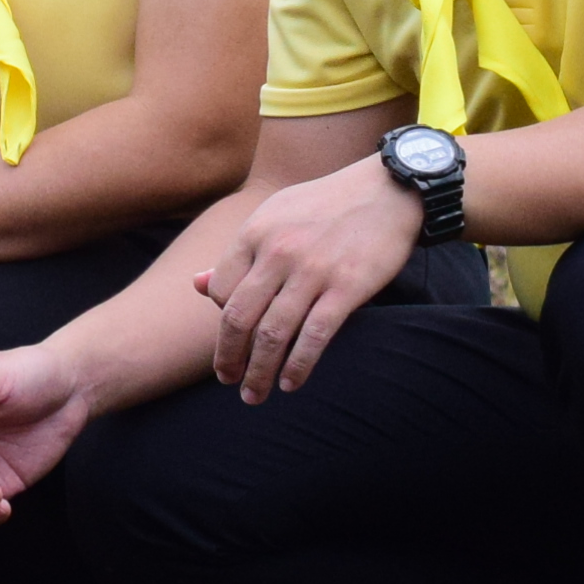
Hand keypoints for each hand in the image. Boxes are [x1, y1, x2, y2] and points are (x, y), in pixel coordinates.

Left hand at [202, 156, 423, 399]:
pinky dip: (298, 365)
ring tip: (254, 394)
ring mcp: (312, 271)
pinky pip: (314, 336)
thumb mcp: (272, 216)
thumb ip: (238, 253)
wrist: (386, 190)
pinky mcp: (347, 287)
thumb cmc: (324, 206)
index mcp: (254, 233)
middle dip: (229, 356)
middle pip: (238, 317)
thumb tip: (197, 285)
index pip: (221, 290)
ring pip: (272, 333)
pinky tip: (290, 384)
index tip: (231, 341)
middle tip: (228, 380)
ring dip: (259, 371)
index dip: (223, 322)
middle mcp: (277, 252)